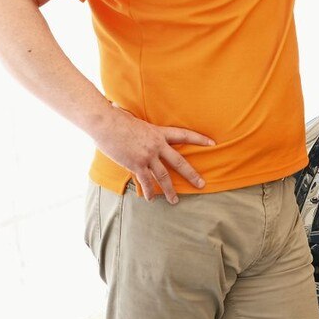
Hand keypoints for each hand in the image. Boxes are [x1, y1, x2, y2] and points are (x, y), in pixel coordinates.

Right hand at [91, 106, 212, 203]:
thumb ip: (141, 128)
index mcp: (159, 132)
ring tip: (175, 201)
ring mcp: (147, 156)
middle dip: (192, 175)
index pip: (184, 135)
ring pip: (163, 176)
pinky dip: (149, 191)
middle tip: (202, 185)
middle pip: (179, 162)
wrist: (105, 122)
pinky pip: (145, 181)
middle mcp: (157, 145)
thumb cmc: (116, 118)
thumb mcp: (135, 120)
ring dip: (169, 190)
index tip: (212, 143)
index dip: (199, 139)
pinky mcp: (135, 164)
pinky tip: (151, 199)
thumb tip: (138, 120)